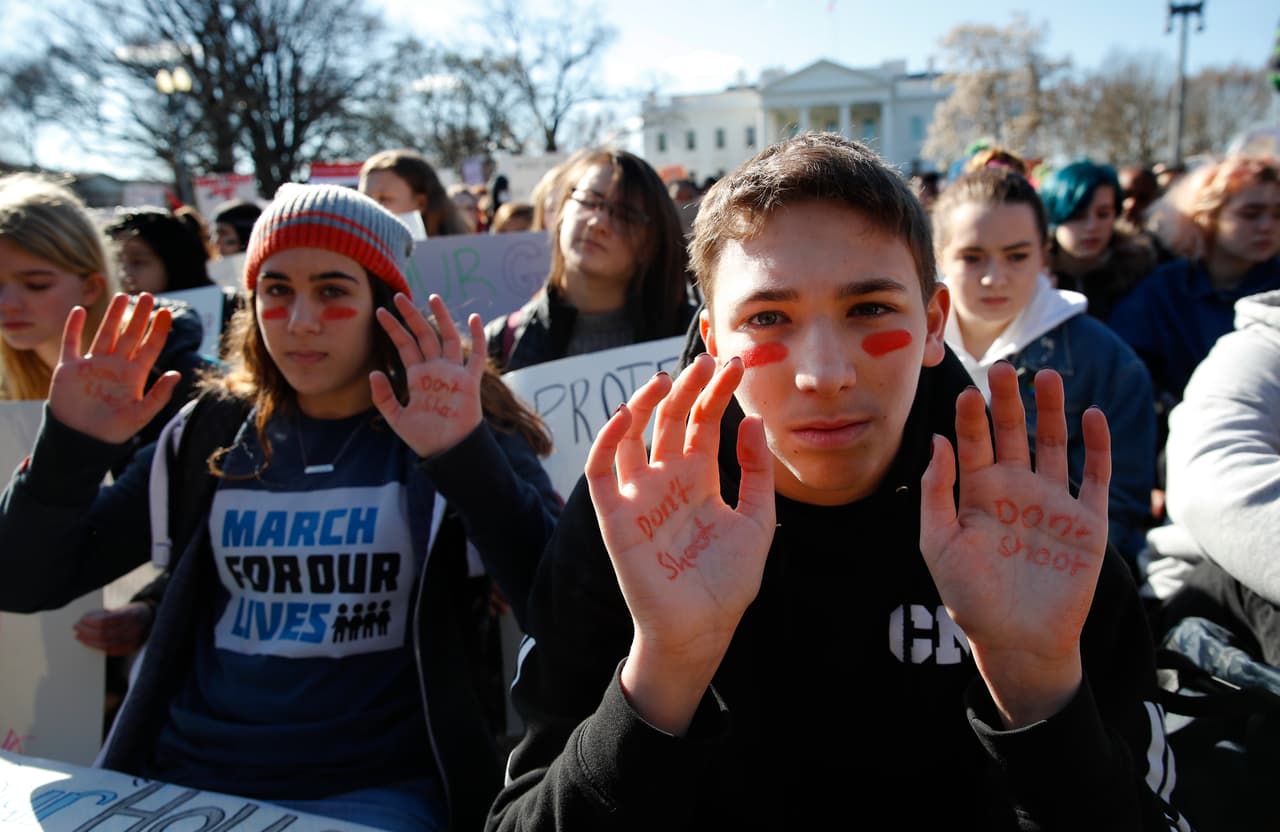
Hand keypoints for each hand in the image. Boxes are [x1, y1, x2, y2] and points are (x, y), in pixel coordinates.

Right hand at [48, 293, 180, 443]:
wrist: (81, 440)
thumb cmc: (114, 431)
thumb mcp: (140, 415)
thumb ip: (159, 396)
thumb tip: (178, 374)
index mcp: (134, 375)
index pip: (150, 347)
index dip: (158, 330)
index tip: (166, 312)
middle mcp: (115, 366)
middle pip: (130, 335)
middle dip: (139, 316)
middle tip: (147, 296)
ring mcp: (92, 365)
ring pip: (105, 334)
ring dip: (113, 316)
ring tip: (122, 296)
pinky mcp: (69, 369)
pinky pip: (71, 343)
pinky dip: (73, 327)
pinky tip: (79, 310)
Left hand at [72, 602, 154, 655]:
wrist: (152, 619)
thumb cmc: (132, 612)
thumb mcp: (123, 608)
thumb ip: (108, 614)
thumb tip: (86, 620)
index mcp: (131, 614)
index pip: (105, 620)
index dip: (91, 621)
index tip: (81, 619)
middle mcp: (134, 628)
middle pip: (104, 633)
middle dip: (87, 631)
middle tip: (77, 628)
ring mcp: (134, 640)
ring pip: (106, 644)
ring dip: (90, 641)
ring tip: (80, 636)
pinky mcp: (131, 648)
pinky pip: (112, 650)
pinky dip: (99, 647)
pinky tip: (91, 643)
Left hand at [371, 293, 484, 458]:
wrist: (446, 450)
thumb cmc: (423, 436)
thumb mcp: (396, 417)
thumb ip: (383, 396)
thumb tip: (374, 372)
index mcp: (417, 376)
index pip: (404, 345)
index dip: (393, 328)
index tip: (380, 312)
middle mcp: (435, 369)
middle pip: (423, 335)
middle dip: (411, 316)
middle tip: (399, 296)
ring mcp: (453, 373)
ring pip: (447, 338)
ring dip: (441, 318)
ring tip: (433, 297)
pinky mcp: (469, 381)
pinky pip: (476, 356)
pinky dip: (477, 337)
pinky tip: (474, 318)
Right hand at [585, 353, 774, 732]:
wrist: (702, 630)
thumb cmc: (729, 581)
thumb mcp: (757, 519)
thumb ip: (756, 471)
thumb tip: (751, 421)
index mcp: (699, 478)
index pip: (702, 422)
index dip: (717, 392)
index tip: (736, 364)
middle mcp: (667, 479)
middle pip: (670, 419)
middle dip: (687, 387)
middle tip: (708, 359)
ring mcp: (639, 494)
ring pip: (632, 435)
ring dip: (645, 403)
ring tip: (666, 378)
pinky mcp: (614, 515)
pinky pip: (602, 470)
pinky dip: (608, 440)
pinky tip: (626, 415)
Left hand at [920, 362, 1110, 727]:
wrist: (1018, 641)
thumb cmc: (970, 598)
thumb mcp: (939, 544)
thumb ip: (936, 493)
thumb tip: (937, 440)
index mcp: (977, 493)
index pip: (973, 443)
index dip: (971, 418)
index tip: (967, 392)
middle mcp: (1015, 489)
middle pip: (1013, 434)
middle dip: (1009, 402)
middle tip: (1005, 368)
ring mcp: (1052, 502)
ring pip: (1055, 444)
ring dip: (1052, 411)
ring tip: (1048, 376)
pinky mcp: (1087, 521)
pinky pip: (1095, 476)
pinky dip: (1097, 446)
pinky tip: (1091, 415)